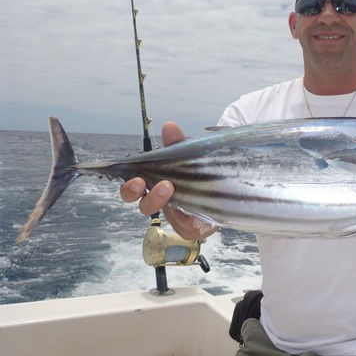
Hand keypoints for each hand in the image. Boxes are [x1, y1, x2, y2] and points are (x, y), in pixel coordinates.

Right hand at [119, 122, 217, 240]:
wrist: (226, 188)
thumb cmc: (200, 172)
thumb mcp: (188, 155)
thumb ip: (178, 144)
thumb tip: (169, 126)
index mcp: (154, 186)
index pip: (134, 192)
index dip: (130, 188)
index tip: (135, 178)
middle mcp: (164, 205)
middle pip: (145, 206)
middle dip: (146, 196)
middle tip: (151, 183)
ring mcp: (179, 218)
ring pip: (169, 218)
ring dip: (165, 203)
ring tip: (170, 187)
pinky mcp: (196, 228)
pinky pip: (191, 228)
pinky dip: (192, 219)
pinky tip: (197, 211)